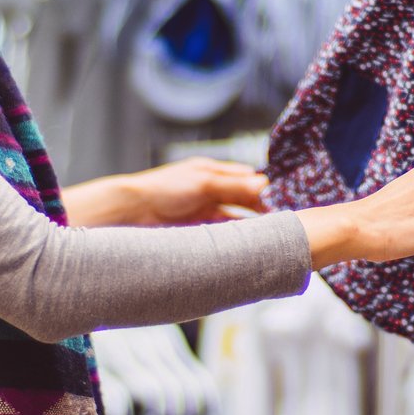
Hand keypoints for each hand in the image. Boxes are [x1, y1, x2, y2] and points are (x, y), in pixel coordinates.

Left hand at [135, 157, 269, 224]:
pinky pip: (223, 232)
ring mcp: (205, 211)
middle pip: (244, 199)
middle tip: (282, 220)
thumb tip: (265, 184)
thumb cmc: (163, 189)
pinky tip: (248, 243)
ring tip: (271, 235)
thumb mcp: (203, 183)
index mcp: (212, 171)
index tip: (282, 200)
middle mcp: (211, 190)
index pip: (247, 177)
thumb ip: (234, 185)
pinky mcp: (198, 230)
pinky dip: (236, 237)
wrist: (131, 213)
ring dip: (251, 225)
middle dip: (262, 208)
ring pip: (236, 217)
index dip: (264, 188)